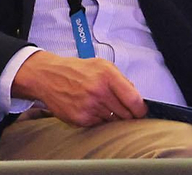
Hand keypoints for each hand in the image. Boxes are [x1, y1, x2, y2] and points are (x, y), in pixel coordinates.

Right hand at [14, 50, 147, 126]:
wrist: (49, 77)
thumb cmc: (77, 70)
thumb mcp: (102, 65)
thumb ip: (121, 80)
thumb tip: (136, 97)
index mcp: (108, 75)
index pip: (134, 100)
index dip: (141, 109)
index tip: (141, 111)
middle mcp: (99, 91)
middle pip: (126, 114)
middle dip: (128, 114)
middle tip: (122, 110)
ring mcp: (89, 107)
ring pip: (113, 121)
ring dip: (112, 117)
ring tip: (102, 106)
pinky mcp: (80, 119)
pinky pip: (99, 125)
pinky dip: (98, 120)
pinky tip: (91, 109)